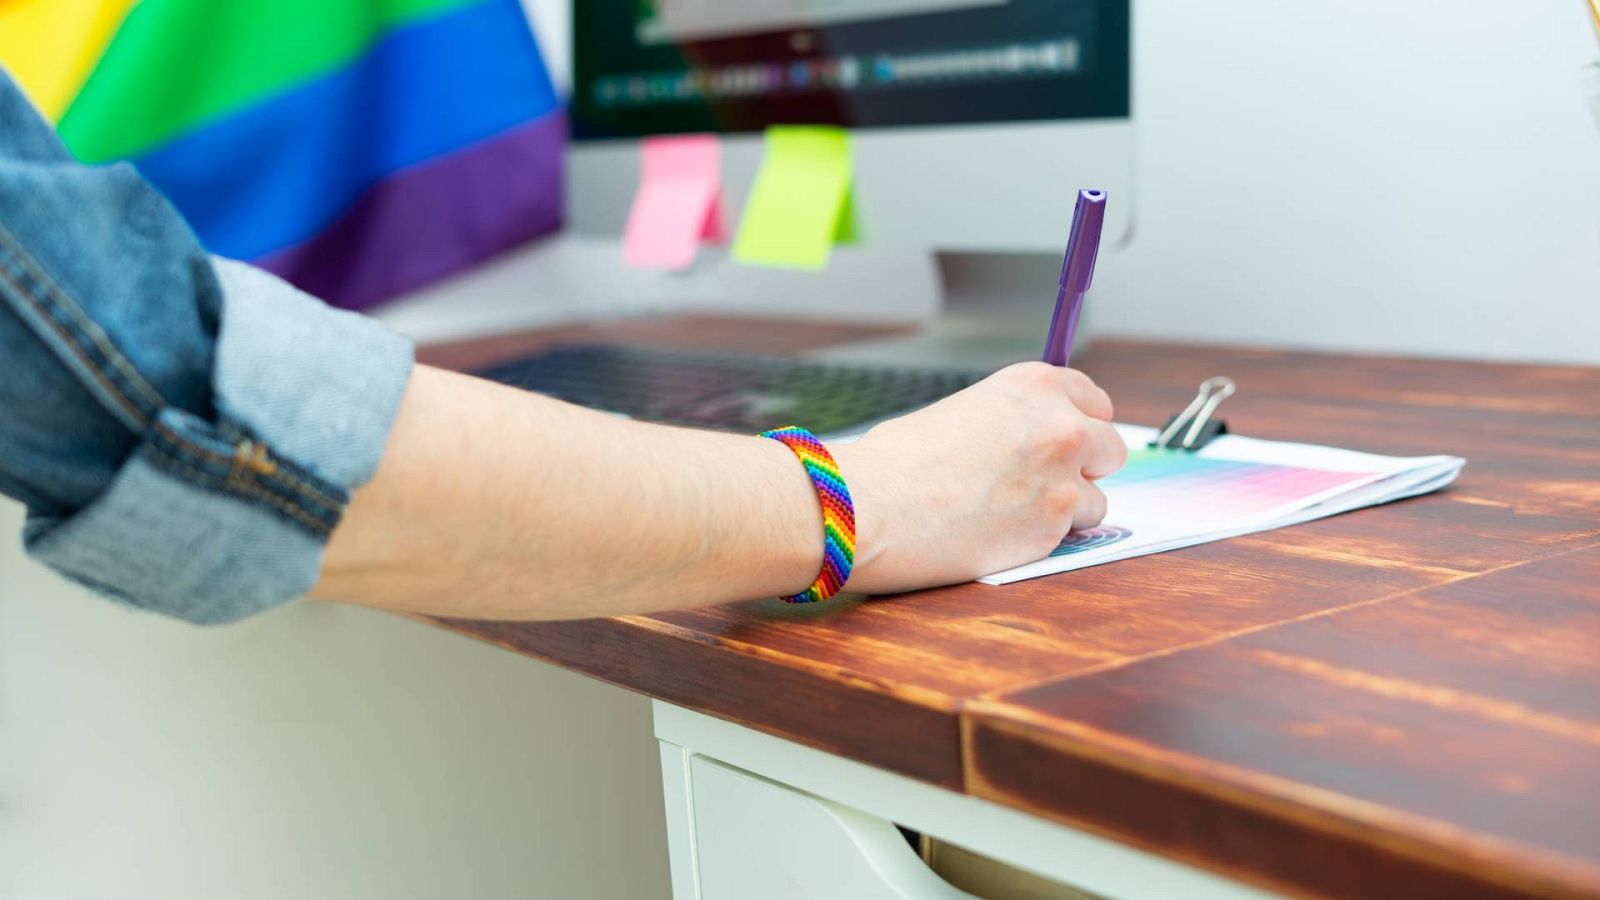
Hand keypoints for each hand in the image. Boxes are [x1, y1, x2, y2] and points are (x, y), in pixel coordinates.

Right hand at [832, 362, 1125, 593]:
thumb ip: (1011, 422)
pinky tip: (1003, 533)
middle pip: (1110, 448)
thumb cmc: (896, 461)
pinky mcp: (1054, 530)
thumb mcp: (963, 412)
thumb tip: (1028, 444)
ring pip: (1096, 498)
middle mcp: (1059, 426)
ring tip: (1013, 514)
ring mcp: (1063, 480)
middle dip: (1083, 466)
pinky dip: (1046, 539)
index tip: (1063, 440)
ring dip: (1065, 508)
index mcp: (1033, 386)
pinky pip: (1073, 536)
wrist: (870, 506)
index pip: (1094, 400)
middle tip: (1042, 482)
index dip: (1077, 423)